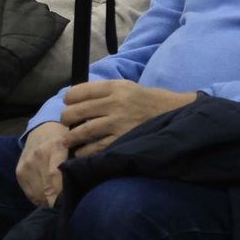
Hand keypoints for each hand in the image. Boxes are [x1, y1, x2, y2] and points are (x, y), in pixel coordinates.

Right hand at [16, 122, 70, 206]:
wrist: (42, 128)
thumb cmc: (64, 138)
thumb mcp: (75, 145)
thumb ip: (78, 163)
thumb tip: (83, 188)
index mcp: (55, 147)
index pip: (55, 177)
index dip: (61, 195)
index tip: (67, 206)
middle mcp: (38, 156)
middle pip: (46, 189)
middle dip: (56, 203)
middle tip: (65, 208)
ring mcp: (27, 164)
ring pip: (37, 194)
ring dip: (47, 202)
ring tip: (56, 203)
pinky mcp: (19, 171)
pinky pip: (29, 193)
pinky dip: (38, 199)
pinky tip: (46, 198)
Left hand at [59, 80, 196, 157]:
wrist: (174, 113)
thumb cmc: (147, 100)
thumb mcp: (127, 87)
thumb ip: (105, 91)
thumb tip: (78, 98)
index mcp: (115, 87)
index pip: (81, 90)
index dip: (69, 98)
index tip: (67, 103)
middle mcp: (115, 103)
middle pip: (78, 110)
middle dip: (66, 118)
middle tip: (64, 122)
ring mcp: (119, 122)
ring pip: (84, 130)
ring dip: (71, 137)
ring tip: (66, 140)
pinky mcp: (124, 139)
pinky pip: (98, 147)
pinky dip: (86, 151)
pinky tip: (81, 152)